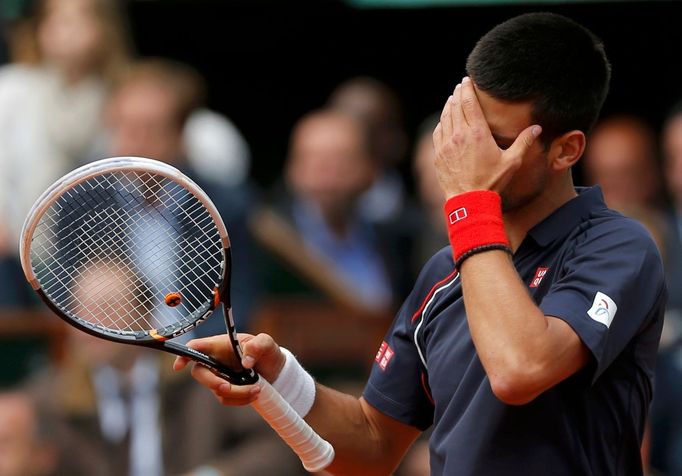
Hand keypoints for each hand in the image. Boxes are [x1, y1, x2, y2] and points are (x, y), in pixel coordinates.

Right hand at [173, 333, 285, 405]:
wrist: (276, 370)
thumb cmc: (266, 352)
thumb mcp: (267, 344)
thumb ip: (259, 345)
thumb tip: (246, 361)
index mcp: (220, 344)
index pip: (195, 347)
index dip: (183, 355)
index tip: (179, 367)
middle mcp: (215, 360)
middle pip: (200, 373)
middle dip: (214, 383)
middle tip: (228, 387)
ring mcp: (218, 375)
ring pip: (216, 389)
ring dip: (236, 393)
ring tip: (257, 389)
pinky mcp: (225, 389)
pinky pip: (225, 399)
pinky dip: (239, 399)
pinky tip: (254, 394)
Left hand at [432, 76, 541, 198]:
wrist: (469, 201)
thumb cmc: (492, 182)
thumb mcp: (512, 161)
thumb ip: (524, 142)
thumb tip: (537, 127)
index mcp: (478, 133)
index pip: (470, 103)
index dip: (467, 90)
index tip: (467, 80)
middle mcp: (459, 135)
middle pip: (456, 106)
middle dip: (458, 94)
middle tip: (460, 86)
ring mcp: (446, 145)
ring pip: (445, 118)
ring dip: (449, 106)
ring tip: (453, 99)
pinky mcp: (439, 154)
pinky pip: (438, 132)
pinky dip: (442, 122)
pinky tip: (445, 120)